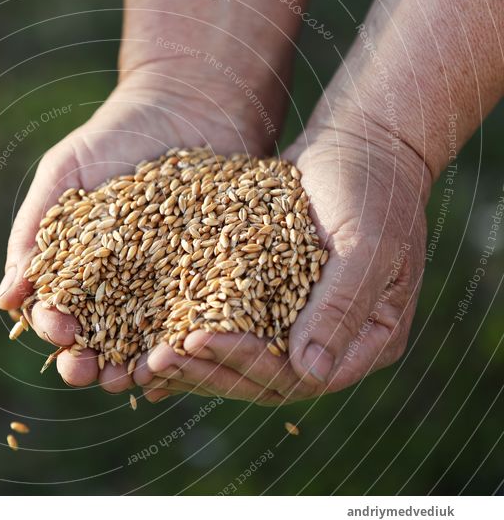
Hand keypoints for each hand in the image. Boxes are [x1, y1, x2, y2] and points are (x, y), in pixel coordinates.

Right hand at [0, 71, 274, 390]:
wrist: (187, 107)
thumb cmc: (112, 137)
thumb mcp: (63, 174)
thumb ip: (33, 231)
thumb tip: (6, 299)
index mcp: (75, 270)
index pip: (55, 313)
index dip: (53, 328)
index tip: (61, 330)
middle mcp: (116, 289)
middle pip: (96, 341)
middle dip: (87, 363)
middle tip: (90, 372)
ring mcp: (162, 290)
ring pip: (143, 343)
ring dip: (134, 367)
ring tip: (136, 380)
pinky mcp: (207, 282)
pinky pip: (195, 323)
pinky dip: (186, 345)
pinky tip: (183, 358)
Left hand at [136, 122, 431, 403]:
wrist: (359, 140)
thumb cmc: (374, 184)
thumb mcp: (366, 244)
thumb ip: (342, 306)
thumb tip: (310, 373)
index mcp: (371, 339)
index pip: (301, 376)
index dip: (247, 365)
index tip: (198, 340)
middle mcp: (334, 341)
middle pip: (264, 378)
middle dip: (209, 369)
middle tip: (156, 361)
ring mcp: (301, 322)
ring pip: (241, 358)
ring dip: (194, 360)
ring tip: (146, 358)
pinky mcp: (270, 298)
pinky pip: (230, 324)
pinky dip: (194, 332)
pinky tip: (152, 340)